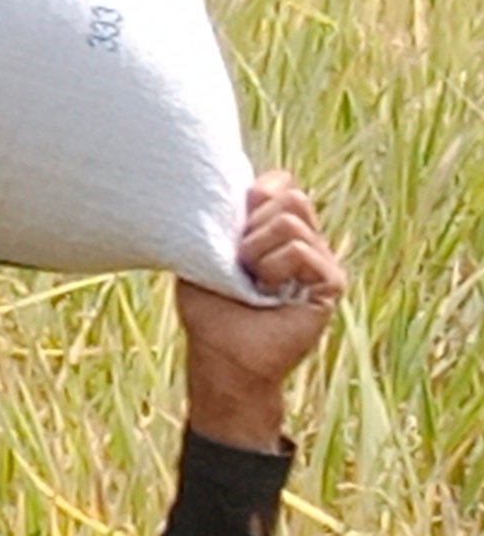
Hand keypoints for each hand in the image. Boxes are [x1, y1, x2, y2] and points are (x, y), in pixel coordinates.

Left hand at [177, 171, 344, 452]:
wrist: (223, 356)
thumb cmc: (210, 308)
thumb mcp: (204, 252)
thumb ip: (221, 217)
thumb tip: (232, 179)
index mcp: (275, 229)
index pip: (279, 183)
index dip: (252, 197)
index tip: (231, 231)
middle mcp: (303, 240)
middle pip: (290, 194)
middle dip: (251, 224)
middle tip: (239, 261)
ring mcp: (321, 260)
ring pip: (291, 220)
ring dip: (256, 250)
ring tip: (251, 279)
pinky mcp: (331, 282)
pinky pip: (301, 249)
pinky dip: (274, 267)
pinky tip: (268, 292)